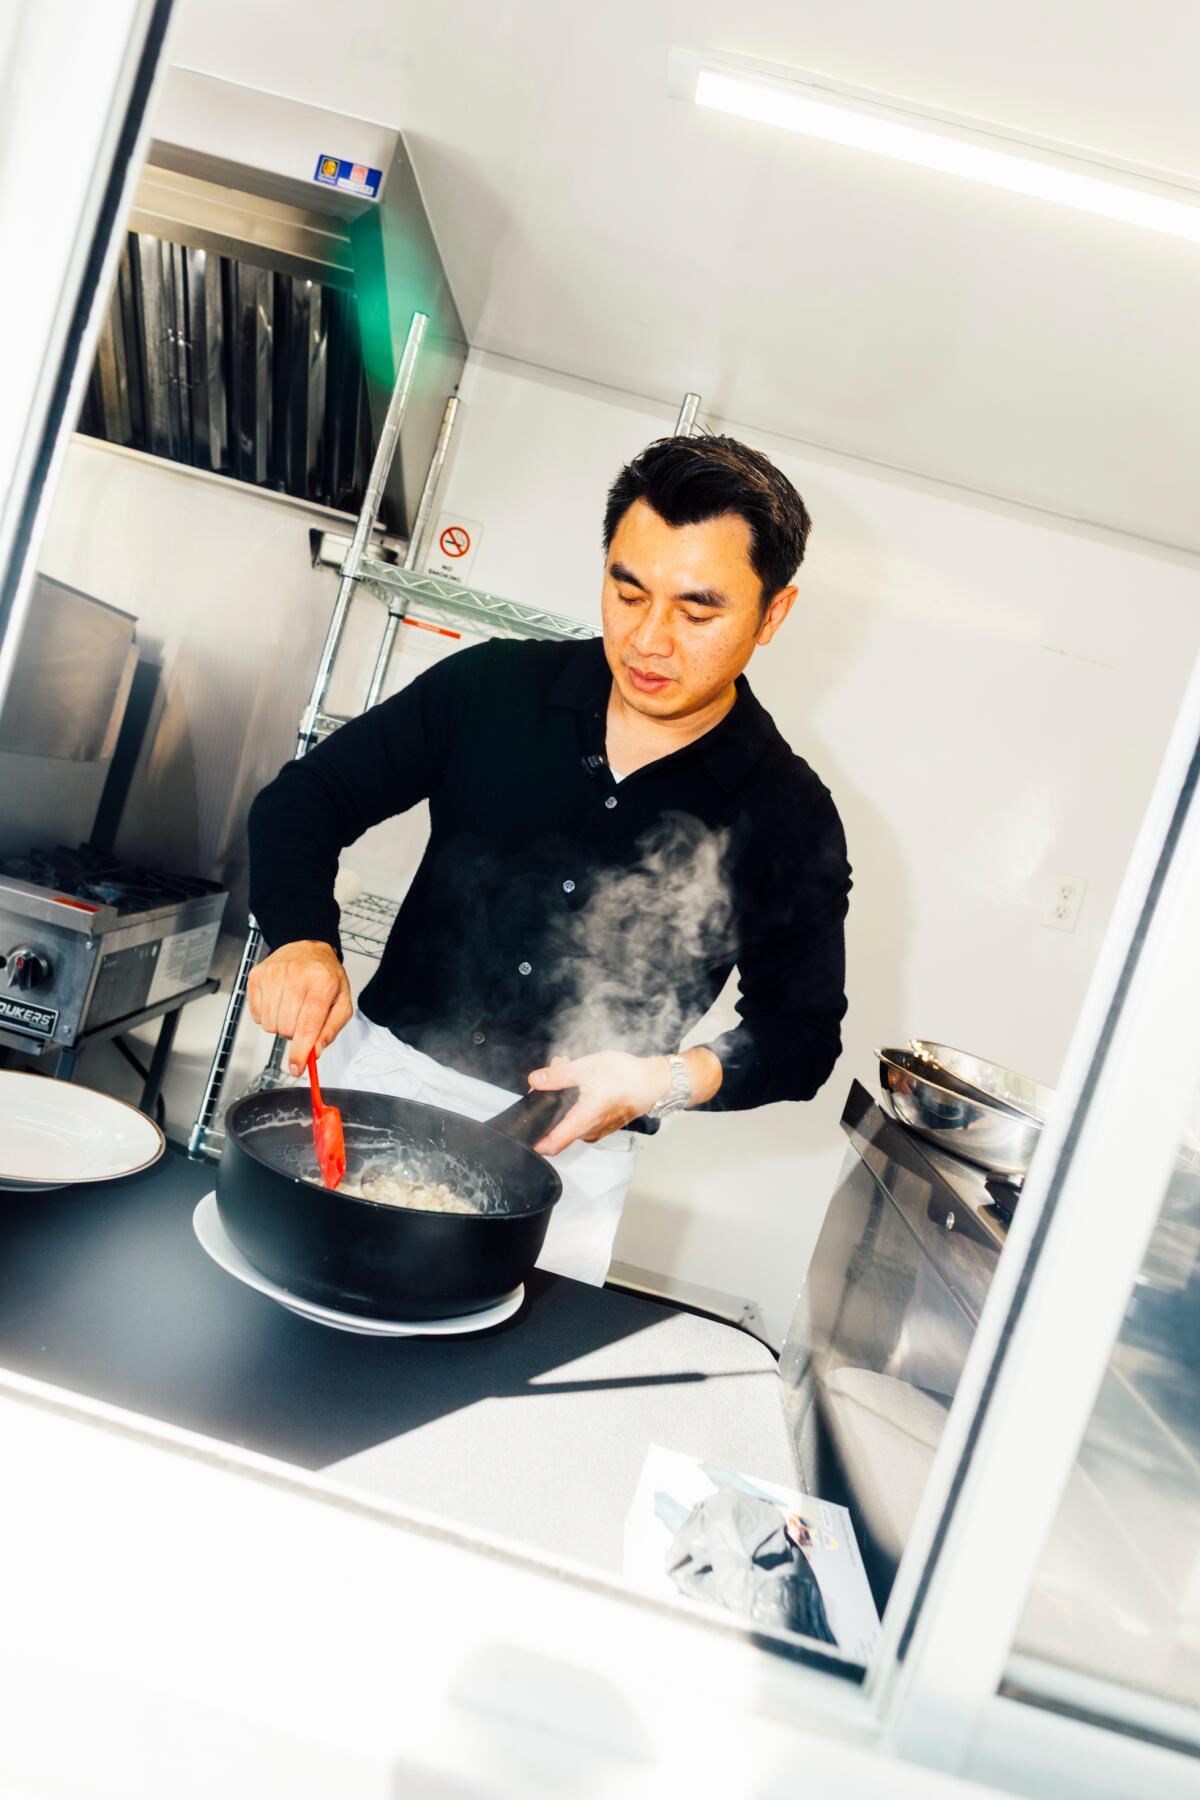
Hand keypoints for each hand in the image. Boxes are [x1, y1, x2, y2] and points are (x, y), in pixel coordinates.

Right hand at [246, 939, 352, 1075]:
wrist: (308, 948)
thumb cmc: (325, 976)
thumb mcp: (342, 1001)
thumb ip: (331, 1029)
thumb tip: (315, 1052)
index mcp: (322, 982)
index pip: (308, 1026)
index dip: (301, 1052)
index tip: (297, 1068)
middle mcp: (295, 976)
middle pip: (287, 1028)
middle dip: (295, 1034)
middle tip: (302, 1019)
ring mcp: (273, 975)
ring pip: (270, 1025)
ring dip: (281, 1025)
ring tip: (291, 1008)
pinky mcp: (257, 976)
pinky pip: (257, 1015)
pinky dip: (268, 1016)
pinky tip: (278, 1002)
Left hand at [527, 1052, 672, 1155]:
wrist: (655, 1081)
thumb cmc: (627, 1075)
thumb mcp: (588, 1068)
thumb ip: (559, 1075)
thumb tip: (535, 1080)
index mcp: (585, 1118)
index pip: (554, 1143)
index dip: (536, 1144)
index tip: (522, 1137)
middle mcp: (590, 1129)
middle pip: (558, 1126)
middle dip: (549, 1100)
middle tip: (554, 1072)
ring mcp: (598, 1129)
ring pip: (569, 1119)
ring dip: (562, 1096)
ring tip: (567, 1067)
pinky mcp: (603, 1124)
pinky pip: (581, 1117)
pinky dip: (575, 1100)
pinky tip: (580, 1079)